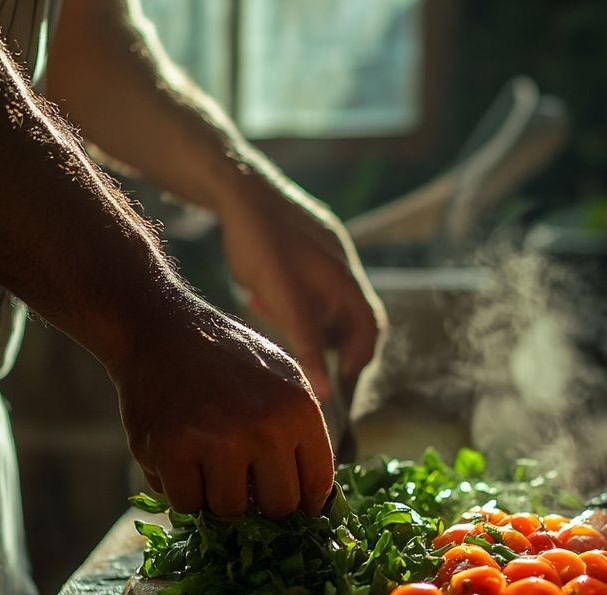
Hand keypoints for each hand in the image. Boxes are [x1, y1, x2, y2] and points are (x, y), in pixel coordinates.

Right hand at [110, 304, 333, 516]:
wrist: (159, 331)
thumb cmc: (228, 359)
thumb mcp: (285, 378)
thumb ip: (305, 433)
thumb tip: (318, 499)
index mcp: (298, 411)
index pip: (316, 489)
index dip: (303, 504)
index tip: (290, 505)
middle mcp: (263, 428)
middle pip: (277, 509)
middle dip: (263, 504)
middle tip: (247, 489)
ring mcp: (214, 442)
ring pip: (228, 512)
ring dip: (219, 498)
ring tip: (211, 468)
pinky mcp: (168, 451)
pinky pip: (184, 505)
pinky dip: (183, 493)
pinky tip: (182, 465)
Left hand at [217, 168, 384, 403]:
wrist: (236, 188)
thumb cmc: (262, 244)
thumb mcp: (286, 303)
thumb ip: (309, 347)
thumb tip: (329, 394)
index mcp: (347, 282)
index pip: (371, 332)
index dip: (359, 361)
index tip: (338, 385)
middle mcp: (342, 269)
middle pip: (351, 321)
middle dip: (328, 344)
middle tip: (304, 361)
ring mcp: (324, 257)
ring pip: (325, 304)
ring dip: (305, 321)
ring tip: (270, 315)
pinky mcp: (304, 249)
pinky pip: (308, 286)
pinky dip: (291, 302)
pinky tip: (261, 296)